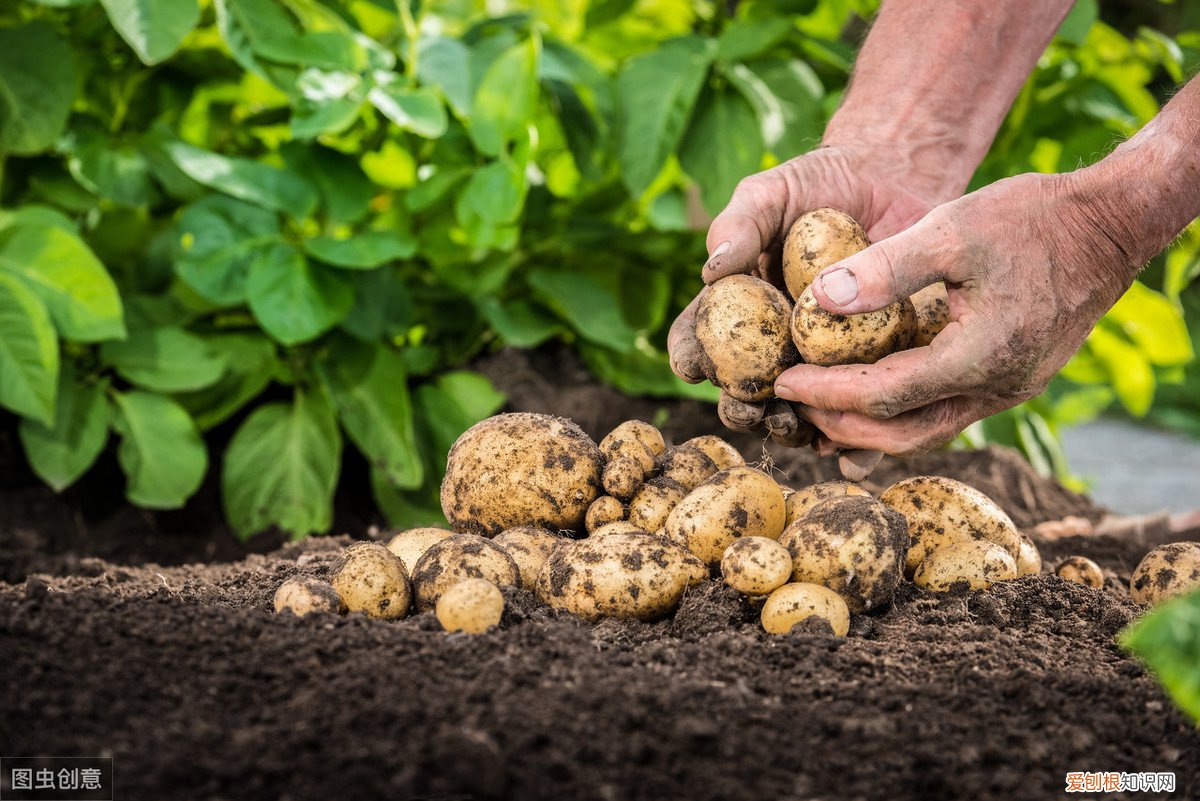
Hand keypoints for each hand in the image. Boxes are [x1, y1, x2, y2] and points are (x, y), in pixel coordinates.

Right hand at [668, 145, 947, 476]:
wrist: (893, 180)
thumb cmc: (818, 183)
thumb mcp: (772, 191)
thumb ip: (740, 225)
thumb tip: (712, 270)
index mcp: (736, 310)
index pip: (698, 340)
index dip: (690, 357)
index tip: (693, 365)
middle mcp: (772, 345)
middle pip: (743, 391)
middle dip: (741, 408)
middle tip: (749, 406)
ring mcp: (822, 363)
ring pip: (797, 413)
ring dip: (791, 430)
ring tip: (798, 427)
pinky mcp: (872, 369)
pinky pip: (859, 414)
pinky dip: (855, 443)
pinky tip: (853, 454)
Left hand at [775, 170, 1136, 453]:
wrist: (1109, 226)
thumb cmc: (1034, 218)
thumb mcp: (954, 228)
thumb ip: (887, 267)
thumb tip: (819, 300)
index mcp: (981, 357)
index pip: (884, 395)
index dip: (827, 392)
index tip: (781, 381)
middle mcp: (996, 389)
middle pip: (900, 433)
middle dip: (839, 423)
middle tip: (791, 401)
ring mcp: (1007, 391)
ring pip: (923, 432)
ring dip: (867, 428)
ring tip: (817, 407)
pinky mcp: (1009, 382)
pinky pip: (943, 413)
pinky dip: (898, 413)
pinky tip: (865, 400)